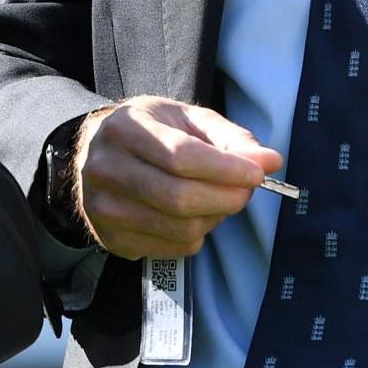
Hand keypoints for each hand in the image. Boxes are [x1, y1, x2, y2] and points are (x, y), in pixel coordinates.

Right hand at [75, 96, 282, 260]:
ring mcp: (104, 209)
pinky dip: (197, 236)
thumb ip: (231, 138)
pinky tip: (194, 216)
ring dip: (215, 218)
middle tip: (247, 191)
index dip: (226, 169)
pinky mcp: (111, 239)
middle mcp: (106, 169)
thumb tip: (270, 161)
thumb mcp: (187, 120)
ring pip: (179, 228)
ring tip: (219, 200)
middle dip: (227, 198)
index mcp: (124, 129)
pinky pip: (172, 248)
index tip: (256, 173)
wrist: (97, 154)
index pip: (181, 156)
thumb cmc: (149, 132)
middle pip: (180, 198)